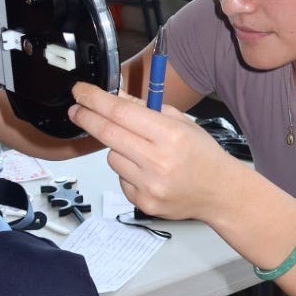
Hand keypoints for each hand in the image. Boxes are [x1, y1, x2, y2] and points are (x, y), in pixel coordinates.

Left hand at [68, 83, 234, 222]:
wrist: (220, 193)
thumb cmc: (202, 155)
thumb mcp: (181, 122)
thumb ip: (146, 109)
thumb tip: (114, 98)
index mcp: (170, 135)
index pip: (121, 112)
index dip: (95, 100)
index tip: (80, 92)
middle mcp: (158, 161)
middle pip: (107, 134)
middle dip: (87, 118)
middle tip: (76, 109)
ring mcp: (149, 185)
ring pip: (111, 158)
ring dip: (117, 149)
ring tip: (142, 153)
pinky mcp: (143, 203)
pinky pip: (120, 179)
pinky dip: (127, 173)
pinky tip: (148, 173)